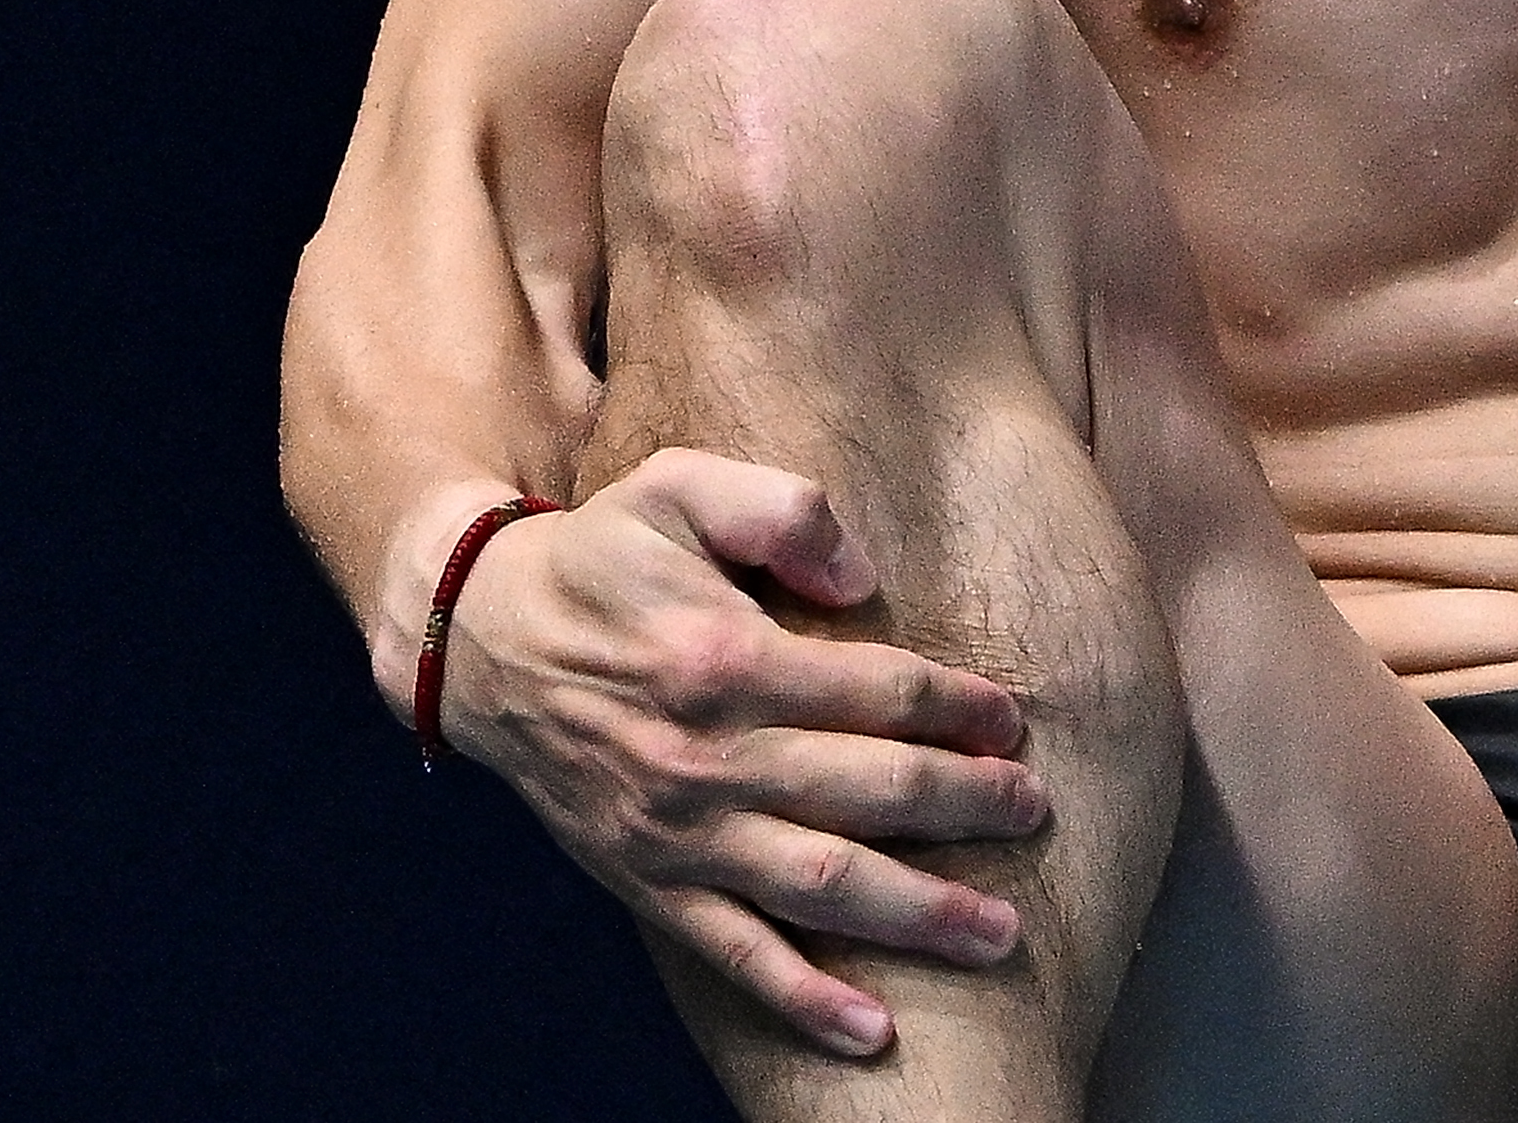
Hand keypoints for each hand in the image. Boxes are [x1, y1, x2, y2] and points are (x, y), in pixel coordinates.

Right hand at [438, 447, 1051, 1058]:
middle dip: (965, 807)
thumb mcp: (680, 486)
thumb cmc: (601, 557)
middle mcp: (707, 755)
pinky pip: (734, 954)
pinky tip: (872, 1030)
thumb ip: (780, 510)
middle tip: (1034, 813)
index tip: (1011, 722)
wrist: (483, 644)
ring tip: (998, 933)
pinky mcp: (651, 884)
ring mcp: (679, 832)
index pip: (876, 690)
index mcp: (724, 656)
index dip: (956, 707)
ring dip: (916, 914)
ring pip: (820, 884)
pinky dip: (803, 999)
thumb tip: (864, 576)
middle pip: (868, 790)